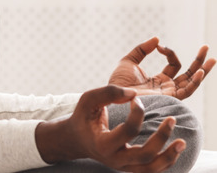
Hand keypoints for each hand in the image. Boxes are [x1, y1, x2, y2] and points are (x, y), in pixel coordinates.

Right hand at [36, 85, 184, 171]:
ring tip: (182, 142)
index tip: (137, 99)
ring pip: (152, 168)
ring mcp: (123, 166)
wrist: (76, 140)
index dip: (138, 113)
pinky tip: (175, 148)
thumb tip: (134, 93)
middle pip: (145, 154)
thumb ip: (108, 93)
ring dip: (170, 155)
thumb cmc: (83, 118)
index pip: (128, 131)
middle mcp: (114, 159)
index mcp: (102, 144)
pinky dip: (166, 161)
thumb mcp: (88, 101)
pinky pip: (153, 170)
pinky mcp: (130, 168)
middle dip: (162, 137)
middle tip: (172, 119)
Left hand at [108, 37, 215, 99]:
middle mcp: (167, 87)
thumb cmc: (118, 82)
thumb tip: (157, 39)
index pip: (173, 64)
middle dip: (198, 61)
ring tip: (212, 59)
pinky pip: (186, 91)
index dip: (168, 52)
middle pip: (188, 74)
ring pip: (191, 82)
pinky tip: (199, 71)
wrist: (114, 95)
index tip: (158, 46)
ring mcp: (169, 93)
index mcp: (159, 79)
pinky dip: (194, 82)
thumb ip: (142, 49)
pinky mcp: (168, 98)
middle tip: (206, 47)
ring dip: (202, 71)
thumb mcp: (129, 61)